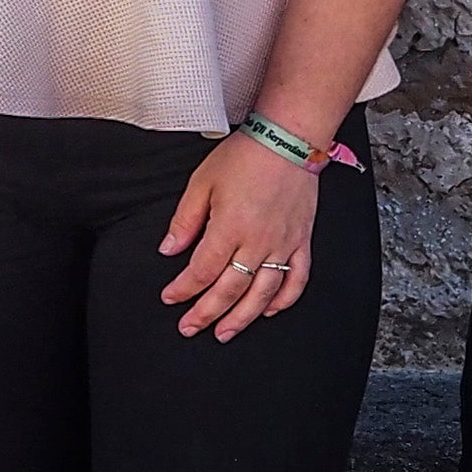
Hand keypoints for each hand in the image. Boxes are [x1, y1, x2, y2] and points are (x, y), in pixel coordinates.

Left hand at [158, 131, 322, 342]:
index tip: (170, 297)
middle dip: (206, 313)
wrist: (289, 139)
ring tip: (225, 332)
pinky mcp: (302, 241)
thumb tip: (169, 249)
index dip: (183, 289)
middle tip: (190, 328)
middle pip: (229, 290)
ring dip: (242, 317)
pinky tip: (270, 311)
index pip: (201, 271)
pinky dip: (284, 300)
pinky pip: (296, 279)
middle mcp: (257, 242)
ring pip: (262, 293)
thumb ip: (184, 220)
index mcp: (229, 228)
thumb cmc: (245, 156)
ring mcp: (283, 244)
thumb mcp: (202, 182)